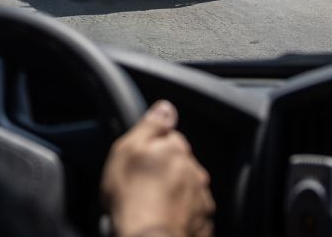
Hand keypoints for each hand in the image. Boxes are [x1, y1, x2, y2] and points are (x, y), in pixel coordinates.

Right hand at [100, 100, 214, 236]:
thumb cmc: (133, 197)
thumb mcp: (128, 150)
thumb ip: (150, 125)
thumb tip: (166, 107)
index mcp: (177, 150)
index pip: (170, 138)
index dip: (153, 148)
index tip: (140, 160)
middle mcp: (195, 173)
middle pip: (180, 165)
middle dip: (165, 172)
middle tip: (141, 186)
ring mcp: (201, 200)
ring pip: (187, 190)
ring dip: (174, 194)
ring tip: (151, 207)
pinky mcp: (203, 224)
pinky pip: (190, 214)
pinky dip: (180, 215)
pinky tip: (163, 220)